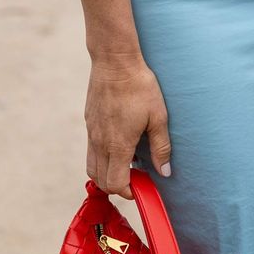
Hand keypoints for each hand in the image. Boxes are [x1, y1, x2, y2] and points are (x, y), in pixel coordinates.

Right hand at [84, 52, 171, 198]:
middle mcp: (100, 143)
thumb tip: (165, 172)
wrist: (114, 61)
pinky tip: (118, 143)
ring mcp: (92, 133)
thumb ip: (161, 146)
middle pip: (101, 181)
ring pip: (92, 168)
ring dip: (107, 173)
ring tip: (126, 163)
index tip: (142, 185)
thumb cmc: (139, 86)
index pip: (116, 184)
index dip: (129, 191)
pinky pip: (90, 150)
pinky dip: (101, 157)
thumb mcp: (158, 116)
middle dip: (118, 185)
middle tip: (136, 177)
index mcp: (118, 145)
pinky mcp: (89, 122)